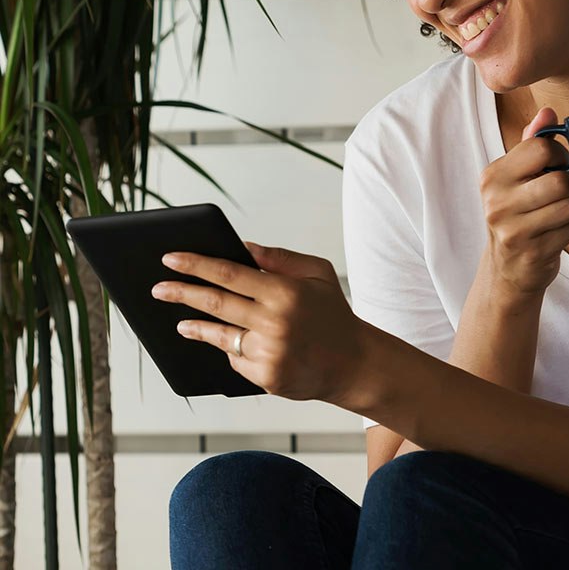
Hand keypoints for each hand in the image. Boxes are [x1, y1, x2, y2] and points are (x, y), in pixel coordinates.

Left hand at [151, 243, 361, 405]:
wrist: (354, 362)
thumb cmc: (333, 312)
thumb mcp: (317, 273)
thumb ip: (280, 258)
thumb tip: (242, 248)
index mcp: (285, 291)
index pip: (229, 273)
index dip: (196, 264)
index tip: (170, 257)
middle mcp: (274, 322)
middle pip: (215, 303)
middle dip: (181, 292)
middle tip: (158, 287)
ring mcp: (268, 352)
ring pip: (219, 335)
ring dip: (195, 325)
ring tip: (179, 319)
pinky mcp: (265, 377)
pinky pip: (234, 358)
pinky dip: (228, 348)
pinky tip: (223, 341)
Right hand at [478, 107, 568, 300]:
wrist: (507, 269)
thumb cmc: (518, 215)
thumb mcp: (515, 178)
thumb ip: (530, 144)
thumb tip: (547, 112)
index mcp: (493, 176)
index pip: (539, 148)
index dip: (561, 154)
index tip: (566, 164)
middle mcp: (497, 202)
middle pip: (559, 180)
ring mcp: (513, 230)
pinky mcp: (533, 252)